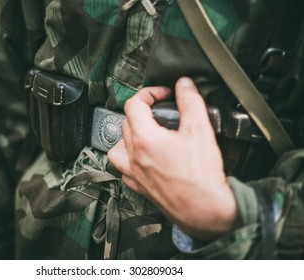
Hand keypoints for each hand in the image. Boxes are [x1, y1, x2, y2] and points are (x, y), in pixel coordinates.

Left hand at [107, 77, 236, 239]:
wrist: (204, 211)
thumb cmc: (201, 175)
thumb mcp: (200, 131)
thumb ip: (190, 102)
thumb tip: (184, 84)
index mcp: (144, 138)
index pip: (134, 104)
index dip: (150, 93)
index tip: (165, 94)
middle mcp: (133, 155)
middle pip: (126, 122)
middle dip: (143, 111)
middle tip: (162, 111)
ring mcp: (133, 173)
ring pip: (118, 146)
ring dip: (129, 134)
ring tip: (146, 133)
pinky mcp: (138, 187)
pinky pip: (123, 168)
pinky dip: (129, 158)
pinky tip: (143, 158)